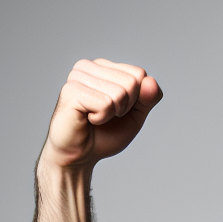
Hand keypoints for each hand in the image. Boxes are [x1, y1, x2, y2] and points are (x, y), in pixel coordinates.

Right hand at [40, 58, 161, 170]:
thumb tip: (151, 81)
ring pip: (120, 93)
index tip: (118, 110)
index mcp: (104, 67)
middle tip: (105, 116)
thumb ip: (148, 99)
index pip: (140, 74)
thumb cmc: (105, 134)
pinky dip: (102, 118)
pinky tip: (87, 119)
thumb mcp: (135, 116)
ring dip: (113, 114)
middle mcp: (89, 66)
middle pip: (132, 82)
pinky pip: (106, 104)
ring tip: (95, 117)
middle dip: (126, 107)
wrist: (80, 155)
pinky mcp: (71, 90)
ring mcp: (77, 76)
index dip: (137, 100)